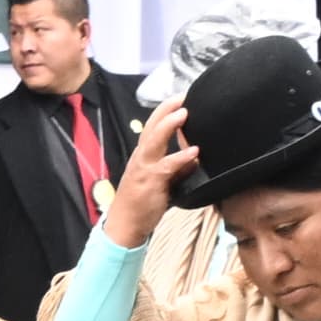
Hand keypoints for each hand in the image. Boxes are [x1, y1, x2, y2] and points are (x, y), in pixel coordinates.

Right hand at [104, 101, 196, 248]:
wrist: (125, 226)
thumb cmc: (142, 204)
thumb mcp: (163, 182)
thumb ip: (177, 169)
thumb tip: (195, 158)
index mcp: (143, 155)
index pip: (153, 126)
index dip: (166, 110)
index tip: (181, 96)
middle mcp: (141, 157)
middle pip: (152, 126)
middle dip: (167, 109)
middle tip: (183, 94)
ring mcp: (143, 168)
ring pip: (154, 141)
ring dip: (169, 125)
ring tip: (184, 112)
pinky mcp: (150, 183)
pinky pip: (166, 167)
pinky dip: (180, 158)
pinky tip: (194, 152)